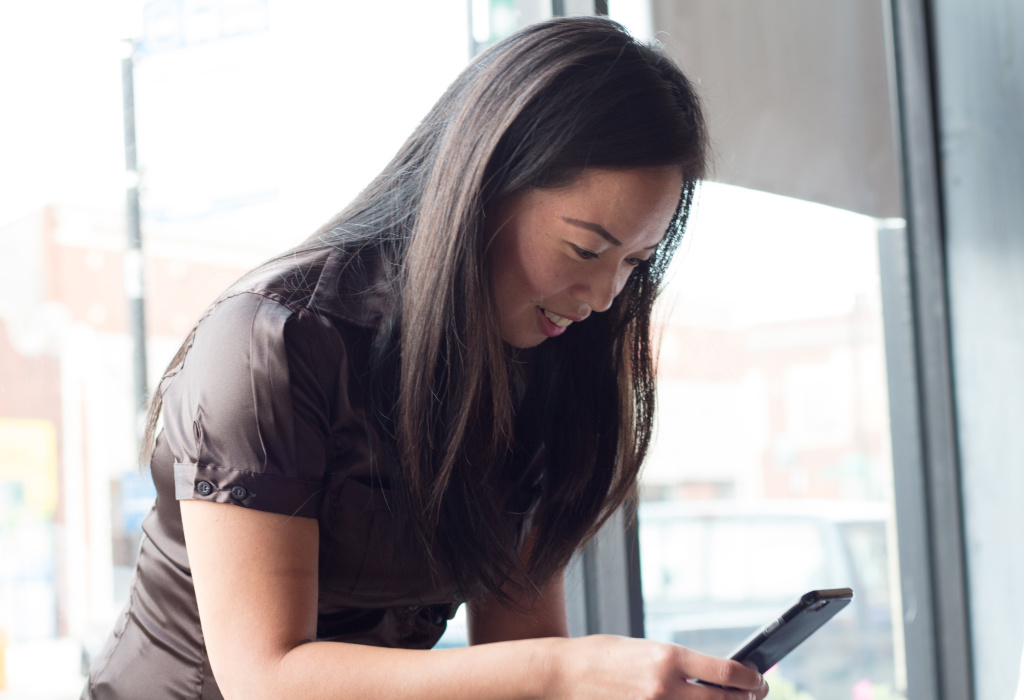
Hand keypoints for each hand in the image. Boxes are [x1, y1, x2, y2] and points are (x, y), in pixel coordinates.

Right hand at [548, 635, 768, 699]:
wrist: (565, 672)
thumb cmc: (604, 655)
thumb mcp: (646, 649)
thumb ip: (680, 664)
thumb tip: (715, 676)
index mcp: (668, 657)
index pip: (726, 672)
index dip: (750, 678)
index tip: (758, 678)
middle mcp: (665, 685)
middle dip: (744, 698)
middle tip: (754, 693)